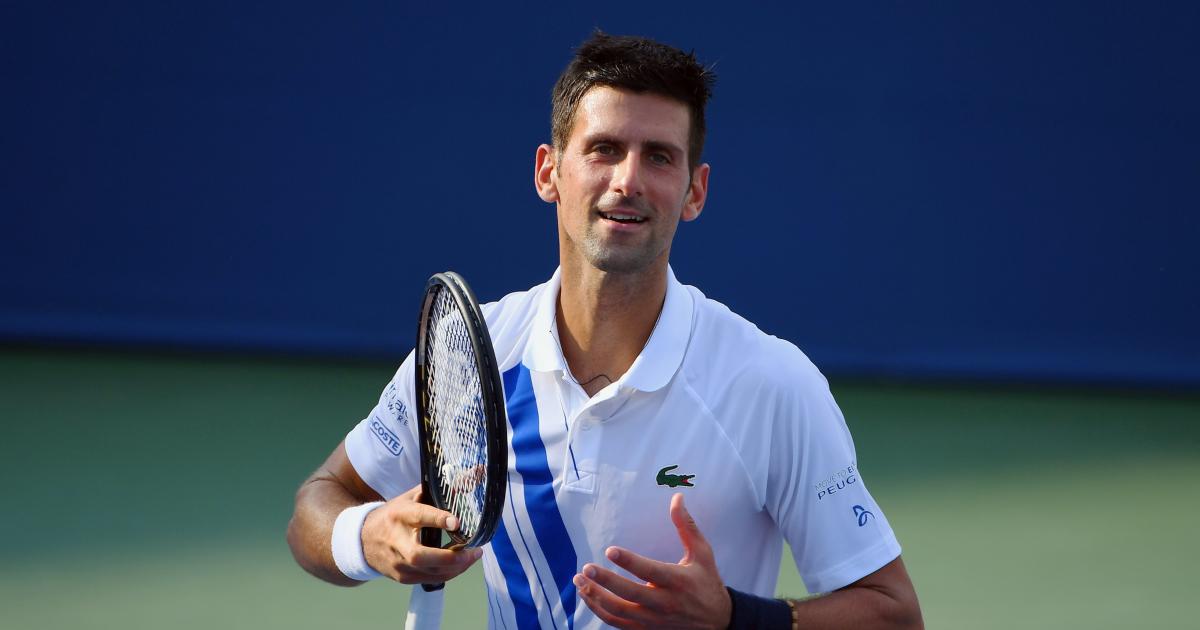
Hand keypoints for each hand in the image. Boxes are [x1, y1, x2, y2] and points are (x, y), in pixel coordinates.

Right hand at [360, 484, 481, 583]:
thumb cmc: (392, 515)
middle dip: (450, 557)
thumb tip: (468, 478)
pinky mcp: (401, 577)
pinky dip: (448, 573)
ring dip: (456, 567)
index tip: (456, 522)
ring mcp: (398, 562)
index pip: (419, 516)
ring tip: (473, 556)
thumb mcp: (409, 498)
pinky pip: (429, 579)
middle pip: (421, 556)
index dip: (438, 519)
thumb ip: (434, 492)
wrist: (362, 540)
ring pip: (429, 572)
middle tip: (474, 551)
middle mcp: (396, 541)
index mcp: (400, 515)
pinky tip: (460, 565)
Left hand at [574, 493, 731, 628]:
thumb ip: (686, 525)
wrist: (718, 622)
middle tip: (587, 568)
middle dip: (605, 582)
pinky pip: (616, 622)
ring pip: (618, 611)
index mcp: (677, 581)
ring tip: (579, 580)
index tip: (610, 550)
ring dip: (595, 597)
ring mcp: (653, 620)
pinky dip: (598, 610)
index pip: (649, 571)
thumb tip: (677, 497)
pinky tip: (587, 595)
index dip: (629, 561)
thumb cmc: (707, 581)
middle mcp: (664, 603)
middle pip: (629, 594)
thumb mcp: (702, 552)